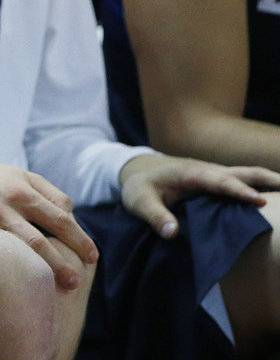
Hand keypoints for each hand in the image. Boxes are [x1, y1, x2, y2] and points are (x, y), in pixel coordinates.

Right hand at [0, 146, 97, 289]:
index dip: (79, 240)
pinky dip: (4, 267)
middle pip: (38, 241)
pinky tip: (15, 281)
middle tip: (76, 281)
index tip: (93, 257)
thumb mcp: (22, 175)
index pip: (59, 219)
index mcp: (22, 190)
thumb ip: (50, 193)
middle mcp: (3, 206)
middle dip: (60, 263)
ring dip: (37, 270)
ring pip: (14, 250)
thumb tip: (72, 217)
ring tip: (52, 287)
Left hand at [118, 153, 279, 237]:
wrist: (140, 171)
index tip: (260, 200)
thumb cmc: (140, 187)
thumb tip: (171, 233)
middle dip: (267, 180)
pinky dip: (262, 187)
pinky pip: (244, 182)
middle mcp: (208, 170)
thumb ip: (153, 215)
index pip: (219, 180)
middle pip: (242, 172)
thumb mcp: (138, 201)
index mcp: (191, 173)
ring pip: (247, 175)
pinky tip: (277, 200)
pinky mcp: (219, 182)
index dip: (239, 190)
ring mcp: (215, 174)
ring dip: (269, 181)